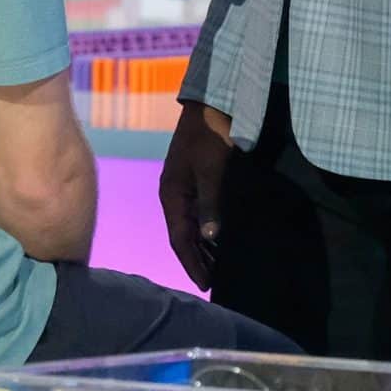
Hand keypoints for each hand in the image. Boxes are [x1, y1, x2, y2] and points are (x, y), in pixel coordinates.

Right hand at [158, 103, 234, 288]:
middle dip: (197, 261)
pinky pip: (199, 216)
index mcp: (171, 194)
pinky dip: (208, 232)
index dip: (192, 263)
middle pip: (183, 237)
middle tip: (215, 284)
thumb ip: (210, 204)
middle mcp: (174, 196)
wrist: (212, 105)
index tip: (205, 285)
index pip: (179, 239)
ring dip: (203, 249)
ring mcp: (184, 190)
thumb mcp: (210, 170)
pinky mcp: (197, 183)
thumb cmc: (210, 136)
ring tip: (219, 270)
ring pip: (191, 228)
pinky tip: (220, 242)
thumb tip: (209, 238)